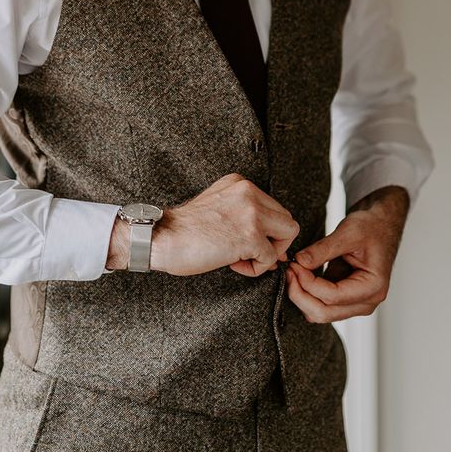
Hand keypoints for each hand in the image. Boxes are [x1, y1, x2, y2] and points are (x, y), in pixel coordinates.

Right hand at [108, 173, 299, 276]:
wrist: (162, 238)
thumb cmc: (184, 230)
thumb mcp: (217, 208)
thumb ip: (244, 216)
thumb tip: (276, 246)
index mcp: (240, 183)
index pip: (273, 208)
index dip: (267, 231)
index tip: (248, 245)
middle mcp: (249, 192)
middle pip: (286, 220)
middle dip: (273, 242)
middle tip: (249, 255)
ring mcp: (252, 213)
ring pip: (288, 235)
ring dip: (269, 254)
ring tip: (242, 260)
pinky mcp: (251, 235)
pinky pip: (271, 257)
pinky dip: (256, 268)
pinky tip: (233, 266)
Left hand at [284, 186, 409, 321]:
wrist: (381, 225)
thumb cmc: (372, 227)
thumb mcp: (348, 232)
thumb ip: (322, 249)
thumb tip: (299, 262)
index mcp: (373, 287)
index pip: (332, 297)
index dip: (307, 283)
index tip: (294, 266)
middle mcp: (366, 302)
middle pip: (324, 313)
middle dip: (300, 294)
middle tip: (289, 270)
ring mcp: (355, 303)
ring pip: (319, 313)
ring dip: (301, 295)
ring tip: (293, 271)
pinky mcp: (344, 298)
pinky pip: (320, 304)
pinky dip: (306, 293)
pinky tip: (299, 274)